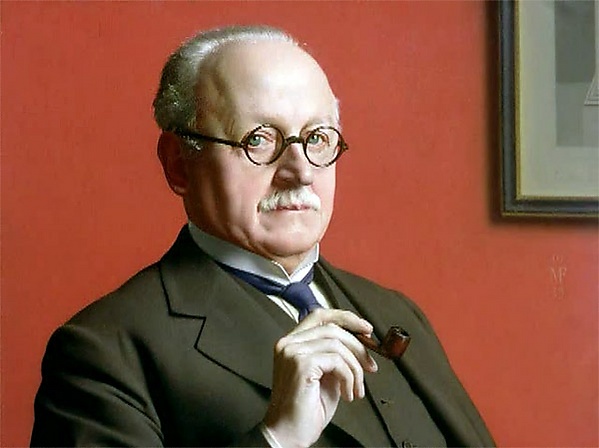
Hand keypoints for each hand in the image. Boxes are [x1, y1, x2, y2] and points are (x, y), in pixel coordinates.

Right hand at [263, 309, 377, 447]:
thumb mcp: (326, 375)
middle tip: (370, 365)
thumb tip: (362, 344)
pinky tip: (347, 394)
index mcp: (292, 342)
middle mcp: (288, 343)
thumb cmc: (306, 409)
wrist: (288, 434)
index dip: (346, 318)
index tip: (366, 329)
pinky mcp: (301, 364)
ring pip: (338, 344)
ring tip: (356, 389)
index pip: (320, 316)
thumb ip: (337, 356)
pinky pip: (337, 361)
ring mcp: (292, 352)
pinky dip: (349, 377)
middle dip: (358, 346)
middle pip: (332, 328)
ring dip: (355, 368)